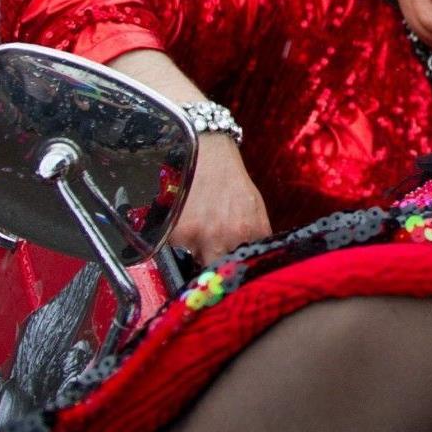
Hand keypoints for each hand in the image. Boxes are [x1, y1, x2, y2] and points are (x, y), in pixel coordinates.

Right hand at [170, 135, 271, 265]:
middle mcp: (224, 238)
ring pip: (197, 262)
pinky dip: (181, 241)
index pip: (245, 270)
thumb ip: (256, 238)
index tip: (234, 276)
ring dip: (199, 253)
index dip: (238, 274)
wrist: (207, 155)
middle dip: (217, 268)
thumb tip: (253, 264)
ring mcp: (197, 237)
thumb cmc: (232, 182)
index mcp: (250, 233)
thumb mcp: (255, 210)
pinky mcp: (175, 233)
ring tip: (203, 229)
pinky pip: (177, 249)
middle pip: (219, 273)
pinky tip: (188, 220)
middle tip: (216, 255)